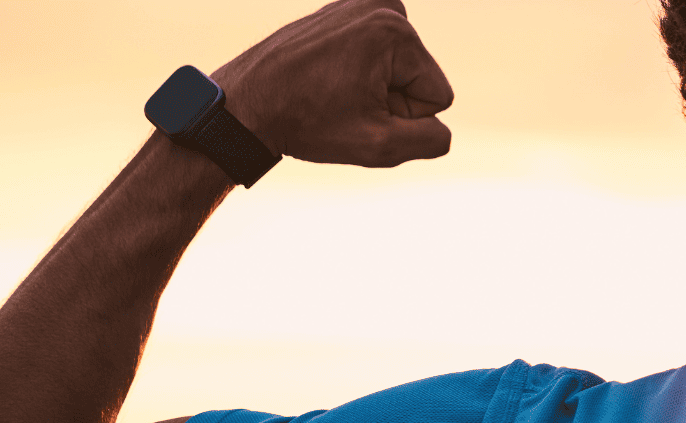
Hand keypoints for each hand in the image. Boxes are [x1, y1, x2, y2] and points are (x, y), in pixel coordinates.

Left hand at [210, 0, 453, 168]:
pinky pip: (377, 54)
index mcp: (395, 32)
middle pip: (419, 76)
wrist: (244, 104)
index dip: (403, 117)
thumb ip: (431, 140)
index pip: (438, 95)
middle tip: (341, 103)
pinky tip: (327, 77)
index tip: (358, 113)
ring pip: (399, 67)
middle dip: (389, 99)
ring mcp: (360, 3)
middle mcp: (382, 6)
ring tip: (332, 90)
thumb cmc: (305, 123)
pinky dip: (358, 70)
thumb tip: (440, 129)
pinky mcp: (343, 10)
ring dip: (373, 86)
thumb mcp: (378, 145)